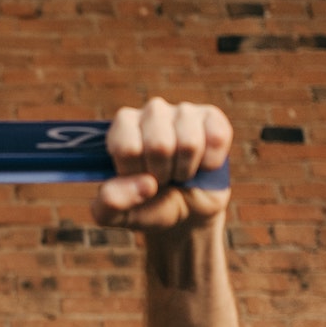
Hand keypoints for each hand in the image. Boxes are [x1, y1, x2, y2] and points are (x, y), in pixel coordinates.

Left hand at [92, 98, 232, 231]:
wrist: (185, 212)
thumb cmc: (146, 205)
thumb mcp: (118, 214)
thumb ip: (109, 204)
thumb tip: (145, 184)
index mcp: (122, 127)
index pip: (127, 147)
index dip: (135, 174)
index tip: (138, 180)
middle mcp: (151, 111)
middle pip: (159, 145)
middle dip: (162, 174)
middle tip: (161, 178)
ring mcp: (183, 111)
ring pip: (189, 143)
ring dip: (185, 170)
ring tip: (179, 173)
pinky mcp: (212, 117)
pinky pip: (216, 138)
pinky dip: (209, 163)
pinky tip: (202, 165)